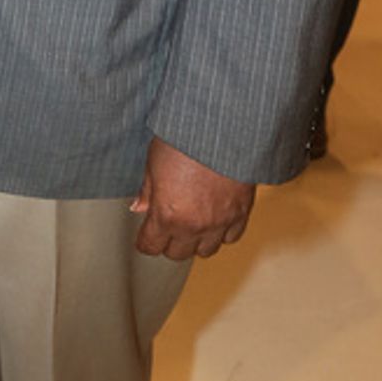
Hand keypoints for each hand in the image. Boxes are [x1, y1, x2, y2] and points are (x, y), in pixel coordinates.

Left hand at [130, 136, 255, 260]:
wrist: (223, 127)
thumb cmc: (186, 138)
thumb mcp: (154, 161)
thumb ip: (147, 191)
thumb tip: (139, 207)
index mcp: (167, 214)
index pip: (150, 246)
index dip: (145, 240)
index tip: (146, 234)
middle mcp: (194, 225)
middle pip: (177, 253)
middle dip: (169, 241)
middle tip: (167, 224)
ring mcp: (220, 222)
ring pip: (205, 251)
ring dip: (196, 240)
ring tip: (192, 222)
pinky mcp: (241, 213)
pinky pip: (231, 238)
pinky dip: (222, 232)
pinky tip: (215, 218)